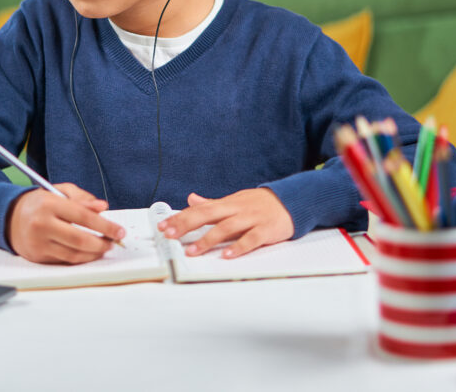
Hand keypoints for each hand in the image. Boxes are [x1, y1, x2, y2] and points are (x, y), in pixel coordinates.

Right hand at [7, 183, 125, 263]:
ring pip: (74, 254)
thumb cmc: (39, 203)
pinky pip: (65, 261)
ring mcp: (39, 242)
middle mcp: (42, 224)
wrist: (9, 217)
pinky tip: (89, 253)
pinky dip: (81, 258)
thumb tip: (103, 207)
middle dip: (102, 243)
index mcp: (49, 204)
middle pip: (80, 239)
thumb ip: (83, 198)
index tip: (119, 230)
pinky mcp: (37, 256)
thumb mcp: (59, 191)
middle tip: (113, 241)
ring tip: (104, 247)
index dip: (105, 225)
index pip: (83, 217)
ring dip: (94, 253)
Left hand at [157, 188, 294, 258]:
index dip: (180, 217)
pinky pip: (251, 238)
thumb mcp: (234, 201)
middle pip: (208, 214)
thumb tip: (191, 199)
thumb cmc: (259, 204)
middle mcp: (236, 209)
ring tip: (192, 251)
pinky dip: (239, 247)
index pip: (199, 209)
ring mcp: (251, 219)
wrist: (291, 201)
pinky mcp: (266, 230)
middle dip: (187, 224)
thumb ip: (212, 204)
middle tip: (170, 234)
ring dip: (208, 239)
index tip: (163, 226)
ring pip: (227, 227)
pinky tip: (227, 255)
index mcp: (227, 204)